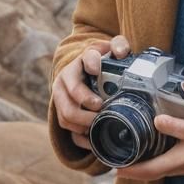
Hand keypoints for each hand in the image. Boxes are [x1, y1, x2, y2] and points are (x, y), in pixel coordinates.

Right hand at [52, 35, 131, 150]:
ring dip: (82, 124)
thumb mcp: (111, 48)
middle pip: (71, 97)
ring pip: (65, 116)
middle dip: (86, 107)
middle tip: (102, 110)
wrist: (86, 70)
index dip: (92, 66)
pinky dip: (79, 137)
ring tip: (98, 125)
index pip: (86, 59)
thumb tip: (121, 52)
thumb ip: (119, 45)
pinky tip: (93, 139)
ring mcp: (61, 97)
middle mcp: (66, 79)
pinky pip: (66, 129)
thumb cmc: (102, 60)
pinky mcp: (62, 111)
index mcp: (81, 60)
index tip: (99, 75)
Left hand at [114, 81, 183, 181]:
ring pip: (160, 173)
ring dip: (138, 173)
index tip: (158, 120)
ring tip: (117, 168)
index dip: (173, 127)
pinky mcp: (183, 170)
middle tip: (118, 167)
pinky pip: (162, 173)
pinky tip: (129, 167)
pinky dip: (145, 173)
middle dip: (140, 169)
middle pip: (165, 166)